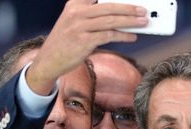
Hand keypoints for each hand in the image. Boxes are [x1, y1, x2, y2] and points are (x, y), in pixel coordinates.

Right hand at [27, 0, 147, 94]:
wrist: (48, 61)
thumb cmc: (64, 43)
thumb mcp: (72, 22)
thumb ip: (91, 15)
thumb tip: (118, 16)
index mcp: (74, 4)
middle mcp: (76, 12)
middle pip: (109, 6)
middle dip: (129, 8)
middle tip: (142, 10)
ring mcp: (79, 27)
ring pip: (111, 20)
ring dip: (130, 21)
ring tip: (142, 22)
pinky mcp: (84, 41)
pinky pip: (109, 35)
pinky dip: (123, 35)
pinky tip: (131, 36)